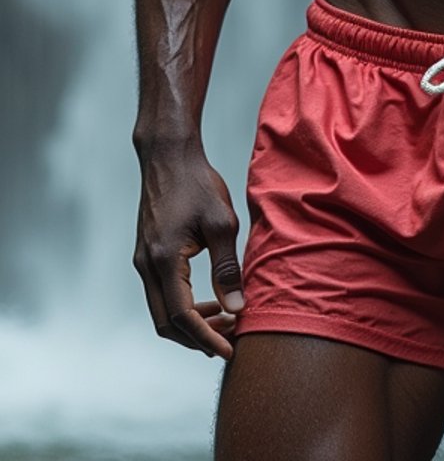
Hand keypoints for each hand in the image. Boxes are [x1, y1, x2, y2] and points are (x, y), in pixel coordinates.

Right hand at [133, 140, 243, 358]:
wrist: (168, 156)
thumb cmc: (198, 183)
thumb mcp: (222, 223)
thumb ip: (227, 268)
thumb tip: (237, 309)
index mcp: (164, 260)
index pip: (183, 316)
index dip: (207, 338)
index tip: (231, 350)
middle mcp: (146, 266)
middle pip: (167, 324)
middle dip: (198, 338)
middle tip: (231, 339)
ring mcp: (143, 261)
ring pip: (162, 312)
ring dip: (191, 324)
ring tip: (225, 321)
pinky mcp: (147, 255)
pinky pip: (161, 295)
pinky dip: (183, 307)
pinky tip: (209, 301)